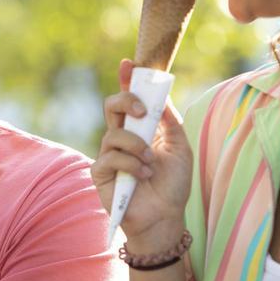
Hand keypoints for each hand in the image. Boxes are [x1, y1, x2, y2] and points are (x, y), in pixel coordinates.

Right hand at [91, 59, 192, 249]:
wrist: (165, 217)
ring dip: (137, 146)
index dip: (127, 79)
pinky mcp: (99, 173)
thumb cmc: (172, 185)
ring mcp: (108, 154)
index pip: (129, 98)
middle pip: (111, 106)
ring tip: (150, 164)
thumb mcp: (180, 148)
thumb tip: (159, 96)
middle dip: (126, 100)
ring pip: (113, 134)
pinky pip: (110, 157)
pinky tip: (142, 176)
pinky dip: (130, 164)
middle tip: (141, 110)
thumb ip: (170, 121)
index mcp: (139, 129)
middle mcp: (120, 138)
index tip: (130, 63)